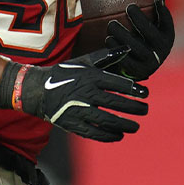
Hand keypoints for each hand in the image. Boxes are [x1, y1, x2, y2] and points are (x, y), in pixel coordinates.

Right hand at [10, 46, 148, 141]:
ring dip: (124, 125)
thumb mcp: (84, 61)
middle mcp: (85, 93)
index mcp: (90, 76)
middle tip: (145, 110)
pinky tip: (119, 135)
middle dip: (134, 108)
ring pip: (107, 120)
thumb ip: (106, 56)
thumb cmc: (65, 74)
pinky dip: (108, 136)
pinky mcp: (72, 124)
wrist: (38, 90)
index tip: (145, 93)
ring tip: (136, 126)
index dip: (134, 89)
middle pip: (115, 102)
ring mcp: (78, 110)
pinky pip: (94, 133)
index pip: (117, 83)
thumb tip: (126, 49)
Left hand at [105, 0, 173, 80]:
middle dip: (141, 20)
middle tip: (129, 7)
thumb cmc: (146, 33)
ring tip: (112, 25)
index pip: (167, 21)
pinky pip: (127, 61)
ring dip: (124, 35)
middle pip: (151, 34)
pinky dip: (117, 50)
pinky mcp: (137, 71)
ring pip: (137, 48)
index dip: (163, 10)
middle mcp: (161, 49)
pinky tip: (108, 39)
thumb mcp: (153, 19)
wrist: (138, 63)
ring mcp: (150, 62)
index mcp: (167, 34)